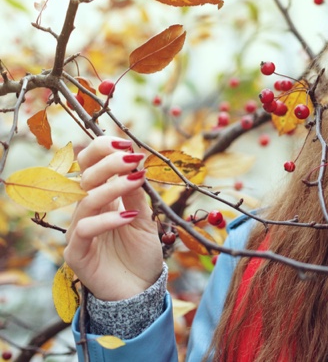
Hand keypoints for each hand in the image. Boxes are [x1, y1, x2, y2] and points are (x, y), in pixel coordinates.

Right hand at [64, 137, 162, 300]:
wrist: (140, 290)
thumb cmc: (141, 254)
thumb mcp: (144, 218)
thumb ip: (136, 193)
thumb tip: (135, 159)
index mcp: (101, 199)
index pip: (89, 167)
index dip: (102, 151)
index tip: (125, 142)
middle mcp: (86, 212)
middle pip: (85, 178)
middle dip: (107, 162)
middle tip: (131, 156)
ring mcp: (79, 232)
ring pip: (86, 201)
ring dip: (112, 186)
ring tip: (136, 178)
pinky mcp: (77, 253)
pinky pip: (87, 230)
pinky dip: (108, 219)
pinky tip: (129, 216)